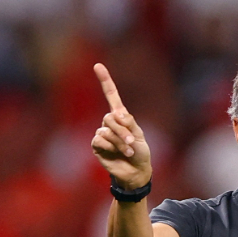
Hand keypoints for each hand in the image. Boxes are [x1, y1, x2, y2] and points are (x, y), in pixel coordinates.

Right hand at [91, 63, 151, 188]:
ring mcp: (102, 134)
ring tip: (128, 151)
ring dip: (119, 141)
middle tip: (132, 141)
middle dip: (122, 130)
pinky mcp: (97, 146)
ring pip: (106, 130)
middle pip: (110, 117)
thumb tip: (117, 114)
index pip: (111, 96)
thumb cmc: (141, 153)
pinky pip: (99, 139)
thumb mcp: (140, 135)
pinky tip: (117, 153)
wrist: (136, 171)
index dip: (105, 81)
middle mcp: (110, 123)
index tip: (98, 65)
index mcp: (121, 117)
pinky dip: (111, 146)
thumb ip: (129, 123)